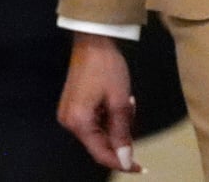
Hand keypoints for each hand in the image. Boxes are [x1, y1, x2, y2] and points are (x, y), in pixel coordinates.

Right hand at [57, 32, 141, 172]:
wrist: (93, 41)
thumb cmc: (107, 68)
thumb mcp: (120, 100)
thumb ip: (122, 132)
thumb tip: (125, 160)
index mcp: (78, 122)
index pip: (101, 153)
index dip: (121, 162)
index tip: (139, 167)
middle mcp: (69, 122)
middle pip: (99, 142)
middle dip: (120, 133)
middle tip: (131, 110)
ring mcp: (69, 114)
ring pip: (98, 131)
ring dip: (115, 122)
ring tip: (125, 100)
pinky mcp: (73, 106)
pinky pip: (94, 120)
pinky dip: (108, 115)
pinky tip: (117, 99)